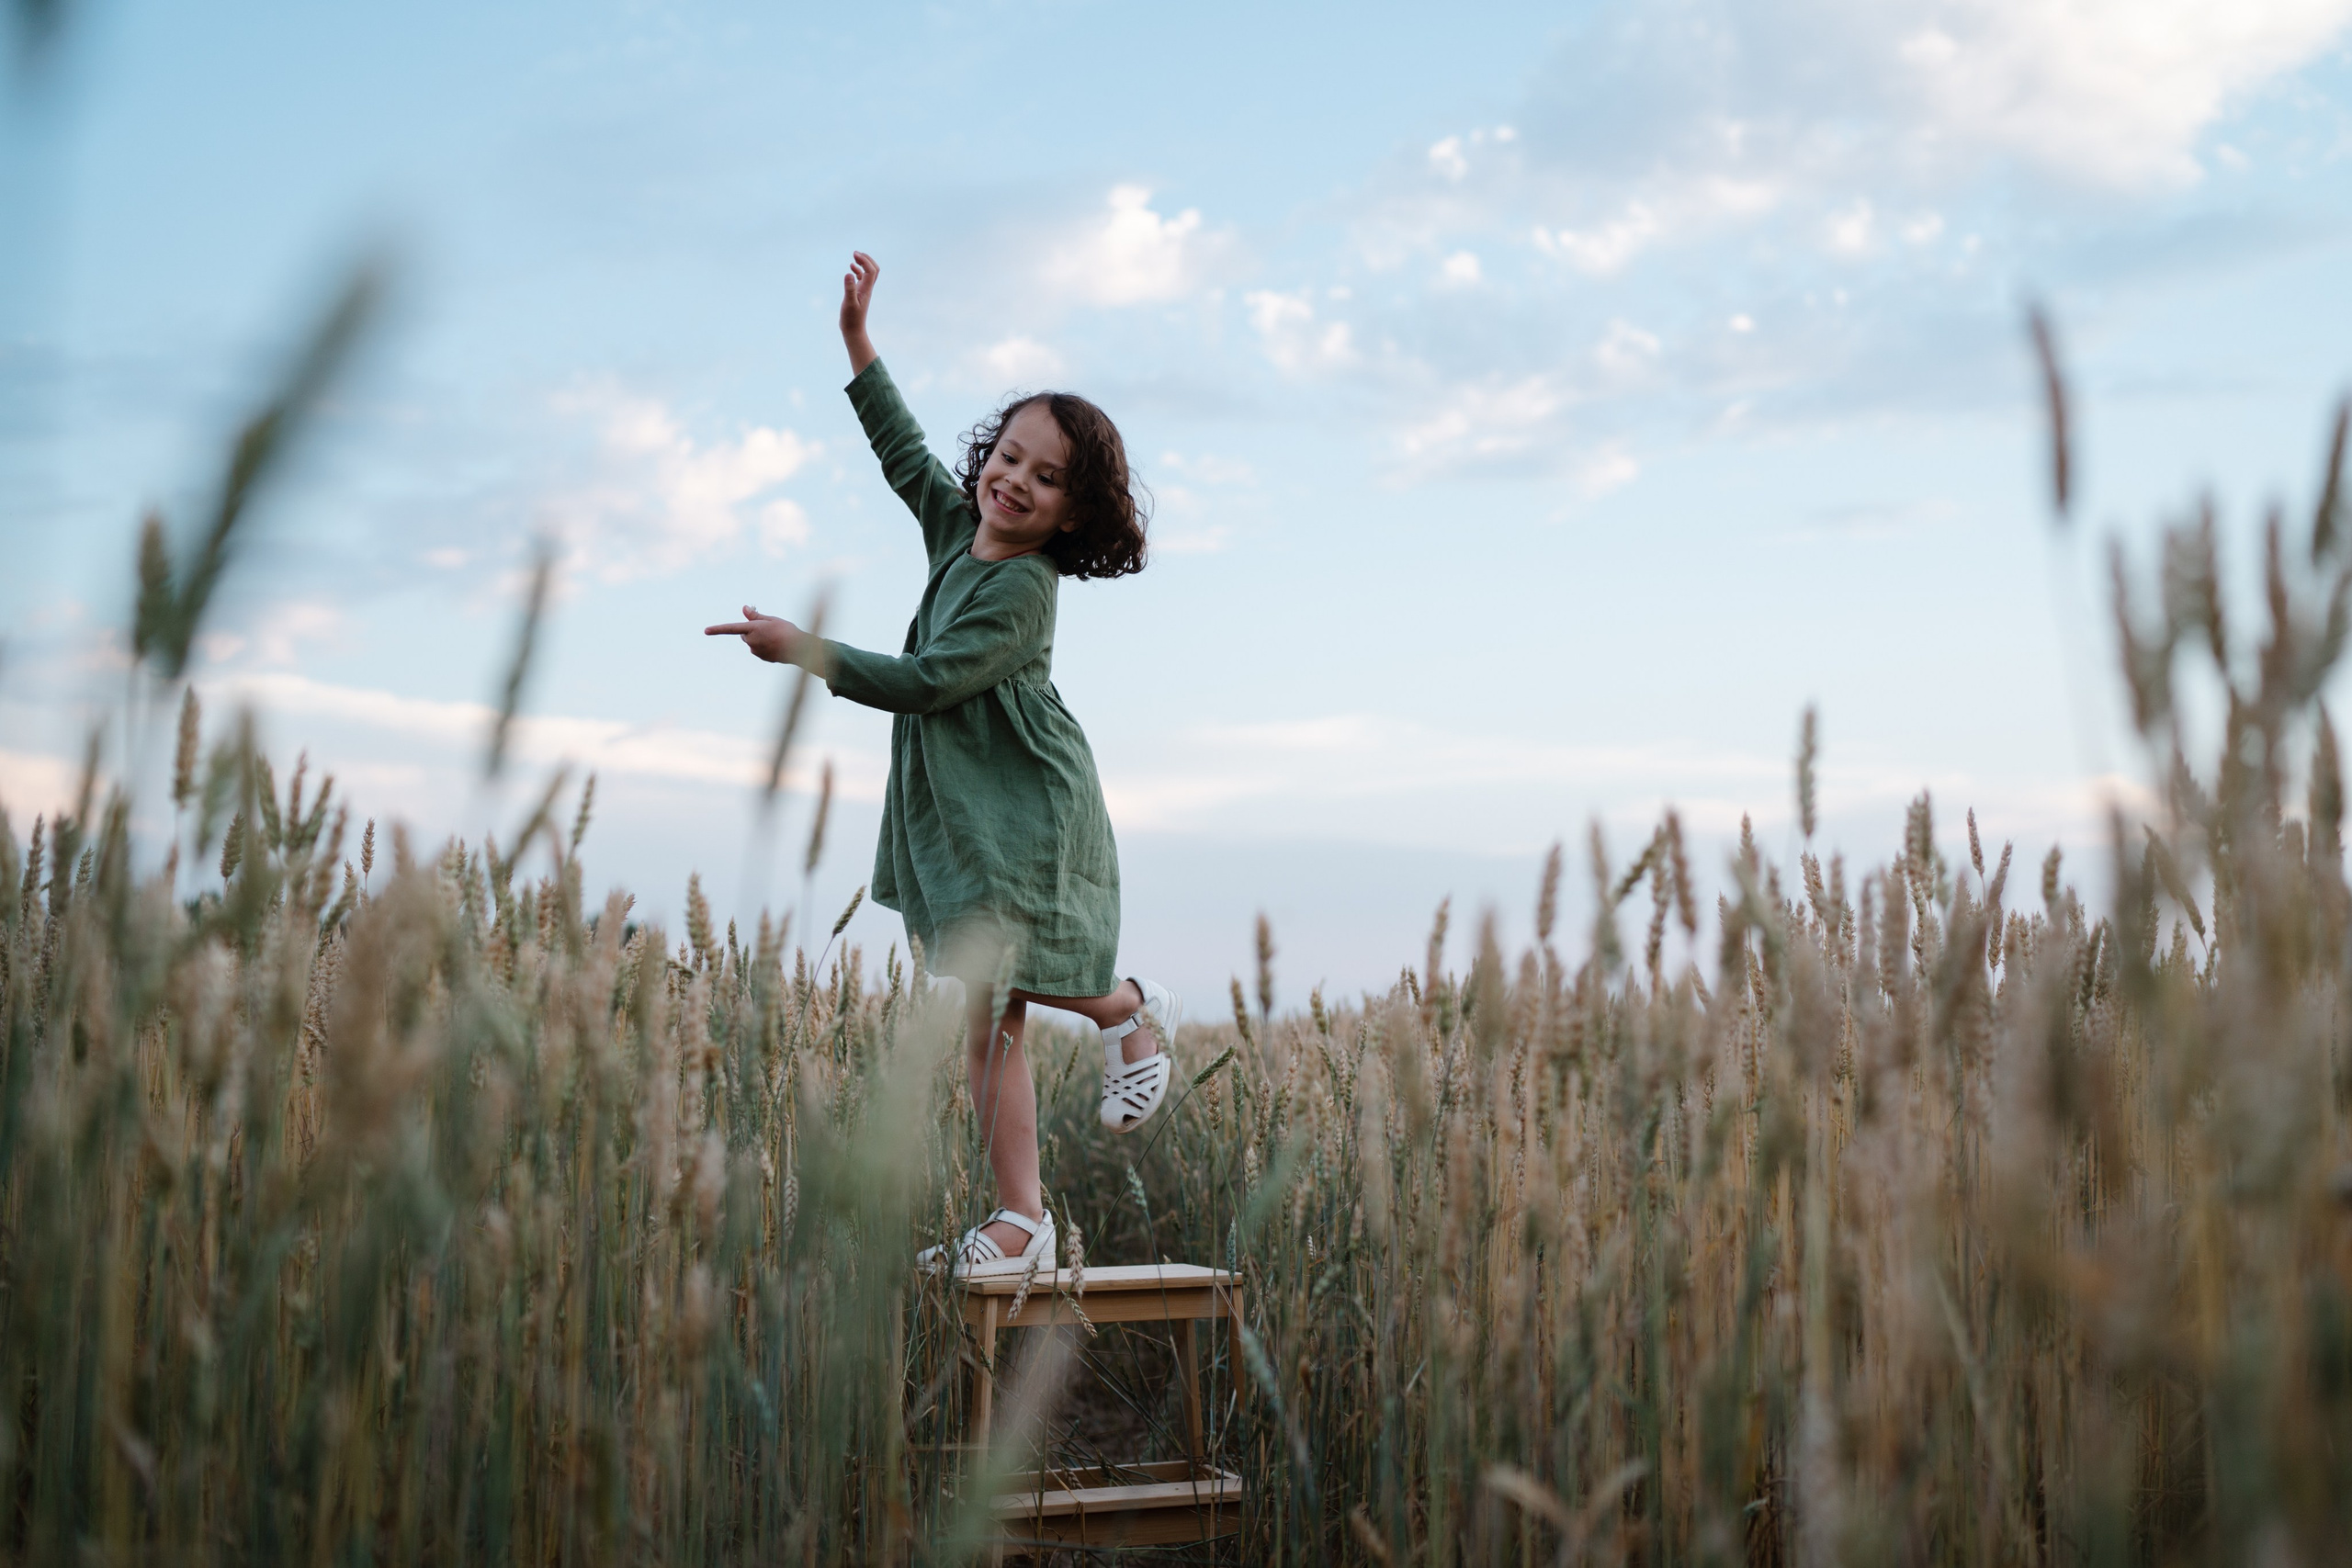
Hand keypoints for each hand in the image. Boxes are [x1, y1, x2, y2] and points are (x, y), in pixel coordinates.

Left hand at [704, 604, 802, 664]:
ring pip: (752, 642)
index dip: (717, 629)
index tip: (706, 631)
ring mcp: (755, 651)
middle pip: (744, 634)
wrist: (799, 649)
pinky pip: (759, 650)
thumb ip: (755, 616)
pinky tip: (778, 645)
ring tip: (776, 637)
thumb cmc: (786, 631)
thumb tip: (744, 609)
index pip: (730, 628)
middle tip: (767, 627)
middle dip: (750, 630)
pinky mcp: (761, 658)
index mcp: (752, 629)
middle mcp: (751, 641)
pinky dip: (765, 646)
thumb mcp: (771, 620)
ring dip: (759, 639)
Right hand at [840, 251, 878, 373]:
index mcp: (866, 290)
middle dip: (867, 259)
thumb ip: (849, 288)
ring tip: (854, 257)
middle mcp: (867, 289)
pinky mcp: (859, 294)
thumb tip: (849, 273)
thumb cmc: (850, 319)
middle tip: (856, 253)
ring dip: (863, 264)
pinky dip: (857, 271)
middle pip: (874, 270)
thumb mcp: (848, 303)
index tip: (855, 255)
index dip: (864, 260)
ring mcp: (864, 291)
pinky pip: (861, 280)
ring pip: (868, 274)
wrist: (853, 331)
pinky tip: (851, 269)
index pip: (870, 270)